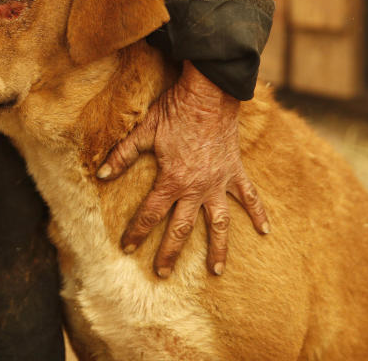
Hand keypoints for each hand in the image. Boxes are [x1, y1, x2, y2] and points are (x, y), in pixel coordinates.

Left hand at [96, 61, 268, 277]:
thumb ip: (123, 155)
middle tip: (162, 273)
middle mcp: (196, 188)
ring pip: (219, 223)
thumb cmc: (174, 110)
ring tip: (216, 271)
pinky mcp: (235, 172)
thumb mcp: (144, 131)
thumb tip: (101, 173)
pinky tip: (265, 231)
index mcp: (172, 180)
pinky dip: (259, 213)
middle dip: (170, 253)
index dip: (136, 231)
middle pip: (181, 228)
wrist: (209, 94)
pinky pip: (250, 197)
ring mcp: (219, 182)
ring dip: (218, 248)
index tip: (127, 248)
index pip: (150, 213)